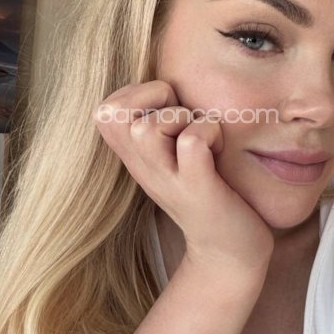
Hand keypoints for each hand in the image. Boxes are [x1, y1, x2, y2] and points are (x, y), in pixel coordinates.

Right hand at [93, 81, 274, 276]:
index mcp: (136, 157)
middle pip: (113, 113)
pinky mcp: (198, 189)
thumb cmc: (208, 191)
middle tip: (182, 117)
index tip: (165, 108)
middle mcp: (144, 168)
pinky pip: (191, 143)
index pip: (104, 109)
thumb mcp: (174, 158)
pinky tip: (219, 148)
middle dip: (152, 98)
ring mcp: (168, 180)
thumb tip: (167, 83)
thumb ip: (161, 125)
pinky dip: (208, 133)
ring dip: (180, 117)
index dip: (133, 93)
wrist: (229, 250)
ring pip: (145, 128)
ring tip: (202, 135)